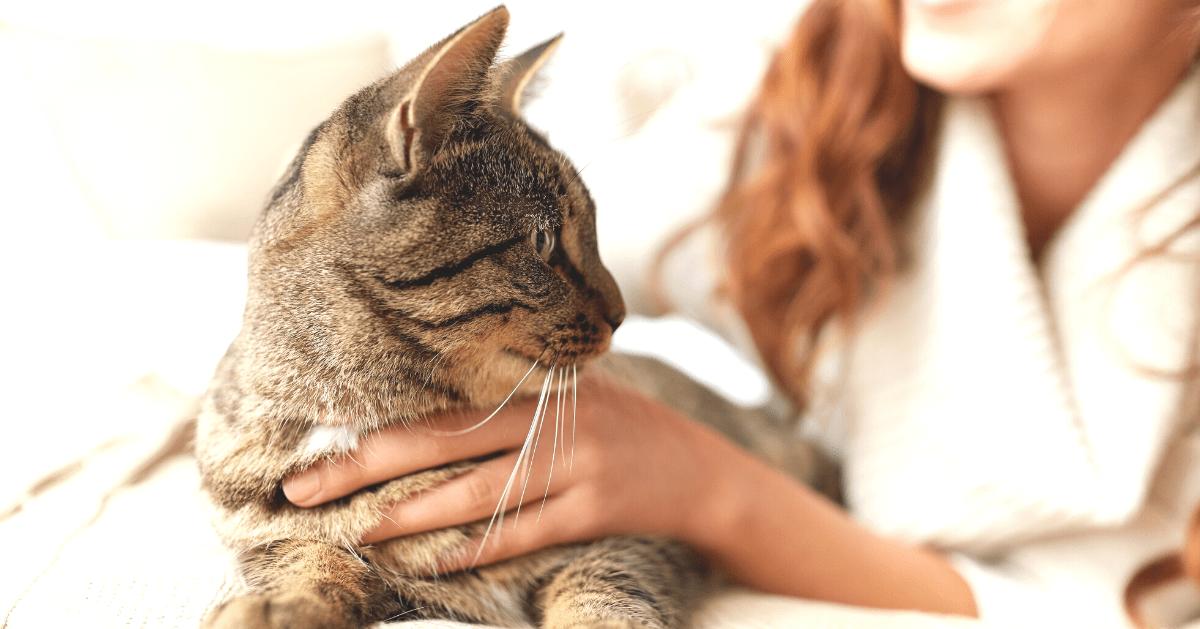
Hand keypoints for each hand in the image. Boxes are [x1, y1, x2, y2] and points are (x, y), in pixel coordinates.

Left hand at [282, 369, 754, 570]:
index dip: (377, 425)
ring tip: (355, 528)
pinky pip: (522, 532)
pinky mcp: (594, 509)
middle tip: (302, 489)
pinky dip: (474, 548)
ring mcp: (575, 465)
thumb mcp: (572, 396)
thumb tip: (418, 422)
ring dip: (409, 514)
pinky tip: (430, 560)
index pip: (441, 406)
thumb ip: (509, 402)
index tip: (317, 442)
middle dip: (365, 468)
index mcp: (538, 385)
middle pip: (442, 443)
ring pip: (477, 493)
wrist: (701, 471)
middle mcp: (552, 419)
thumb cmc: (620, 429)